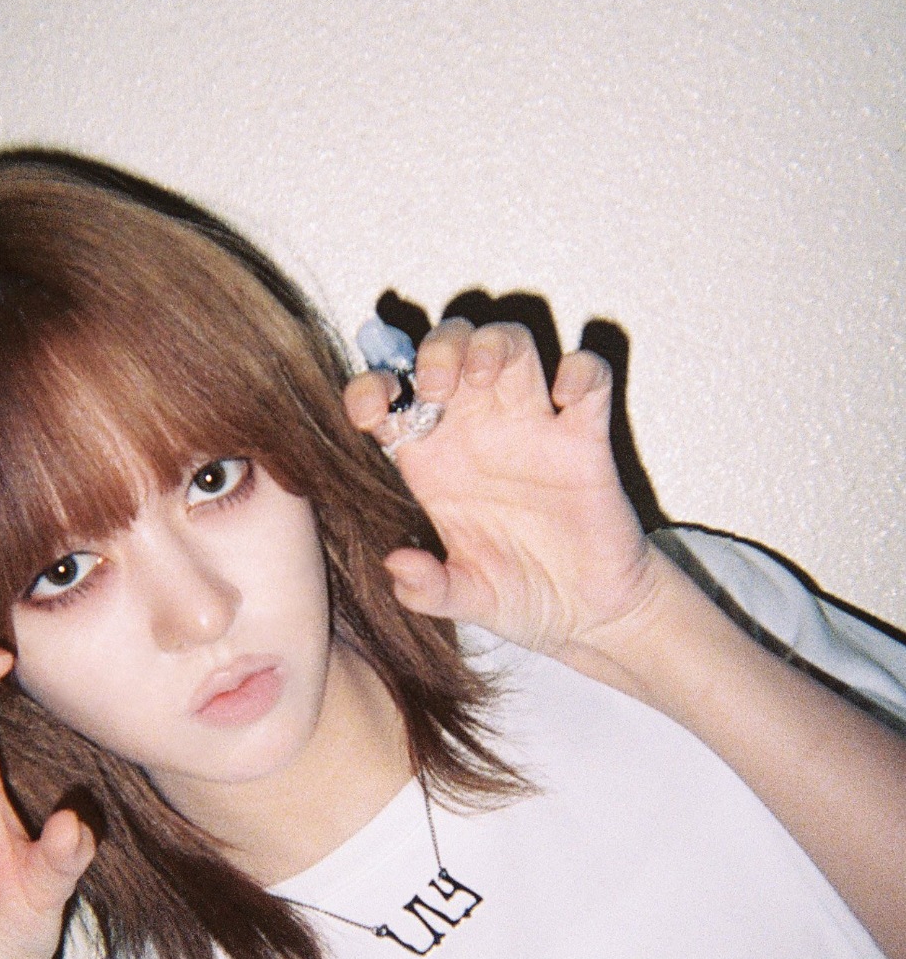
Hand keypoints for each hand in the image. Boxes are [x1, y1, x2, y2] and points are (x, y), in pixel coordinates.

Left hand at [344, 320, 665, 662]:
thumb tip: (397, 566)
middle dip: (438, 350)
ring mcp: (534, 427)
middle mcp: (479, 431)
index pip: (393, 399)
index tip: (369, 412)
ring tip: (484, 374)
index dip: (373, 389)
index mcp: (435, 461)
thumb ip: (429, 588)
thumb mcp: (465, 600)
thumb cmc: (519, 596)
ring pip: (511, 344)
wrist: (585, 615)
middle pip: (452, 349)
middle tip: (437, 387)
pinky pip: (589, 380)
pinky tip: (564, 398)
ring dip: (493, 343)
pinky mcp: (586, 439)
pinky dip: (580, 371)